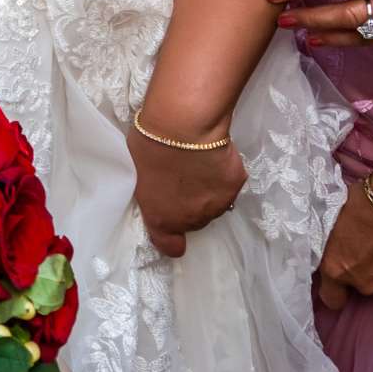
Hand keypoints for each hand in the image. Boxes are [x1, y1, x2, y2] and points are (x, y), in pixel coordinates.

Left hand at [126, 126, 245, 257]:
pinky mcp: (236, 185)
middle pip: (193, 219)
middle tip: (180, 177)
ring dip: (207, 191)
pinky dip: (223, 173)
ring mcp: (218, 204)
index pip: (171, 246)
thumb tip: (157, 188)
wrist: (184, 125)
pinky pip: (229, 183)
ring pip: (214, 204)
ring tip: (198, 164)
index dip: (170, 236)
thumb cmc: (149, 144)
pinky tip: (214, 154)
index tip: (170, 220)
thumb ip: (150, 190)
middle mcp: (193, 219)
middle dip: (187, 204)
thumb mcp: (136, 172)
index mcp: (162, 218)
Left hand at [316, 178, 372, 308]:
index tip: (342, 275)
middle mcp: (364, 283)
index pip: (331, 298)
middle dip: (364, 270)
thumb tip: (340, 238)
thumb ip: (337, 240)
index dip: (335, 289)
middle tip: (371, 245)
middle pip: (362, 285)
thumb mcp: (336, 218)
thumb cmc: (365, 202)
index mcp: (338, 268)